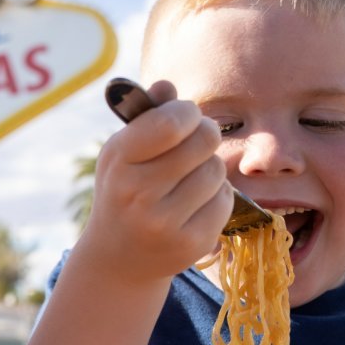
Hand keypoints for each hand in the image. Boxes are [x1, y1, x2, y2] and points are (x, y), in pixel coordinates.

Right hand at [81, 80, 231, 282]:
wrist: (119, 259)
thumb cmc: (124, 191)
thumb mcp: (123, 153)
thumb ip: (147, 117)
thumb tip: (167, 85)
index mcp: (119, 162)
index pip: (169, 123)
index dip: (186, 113)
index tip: (184, 117)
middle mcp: (138, 194)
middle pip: (204, 141)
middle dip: (205, 134)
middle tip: (197, 141)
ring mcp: (165, 223)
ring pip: (216, 170)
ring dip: (209, 167)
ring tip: (191, 177)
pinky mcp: (191, 244)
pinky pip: (225, 199)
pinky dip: (216, 196)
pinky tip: (196, 203)